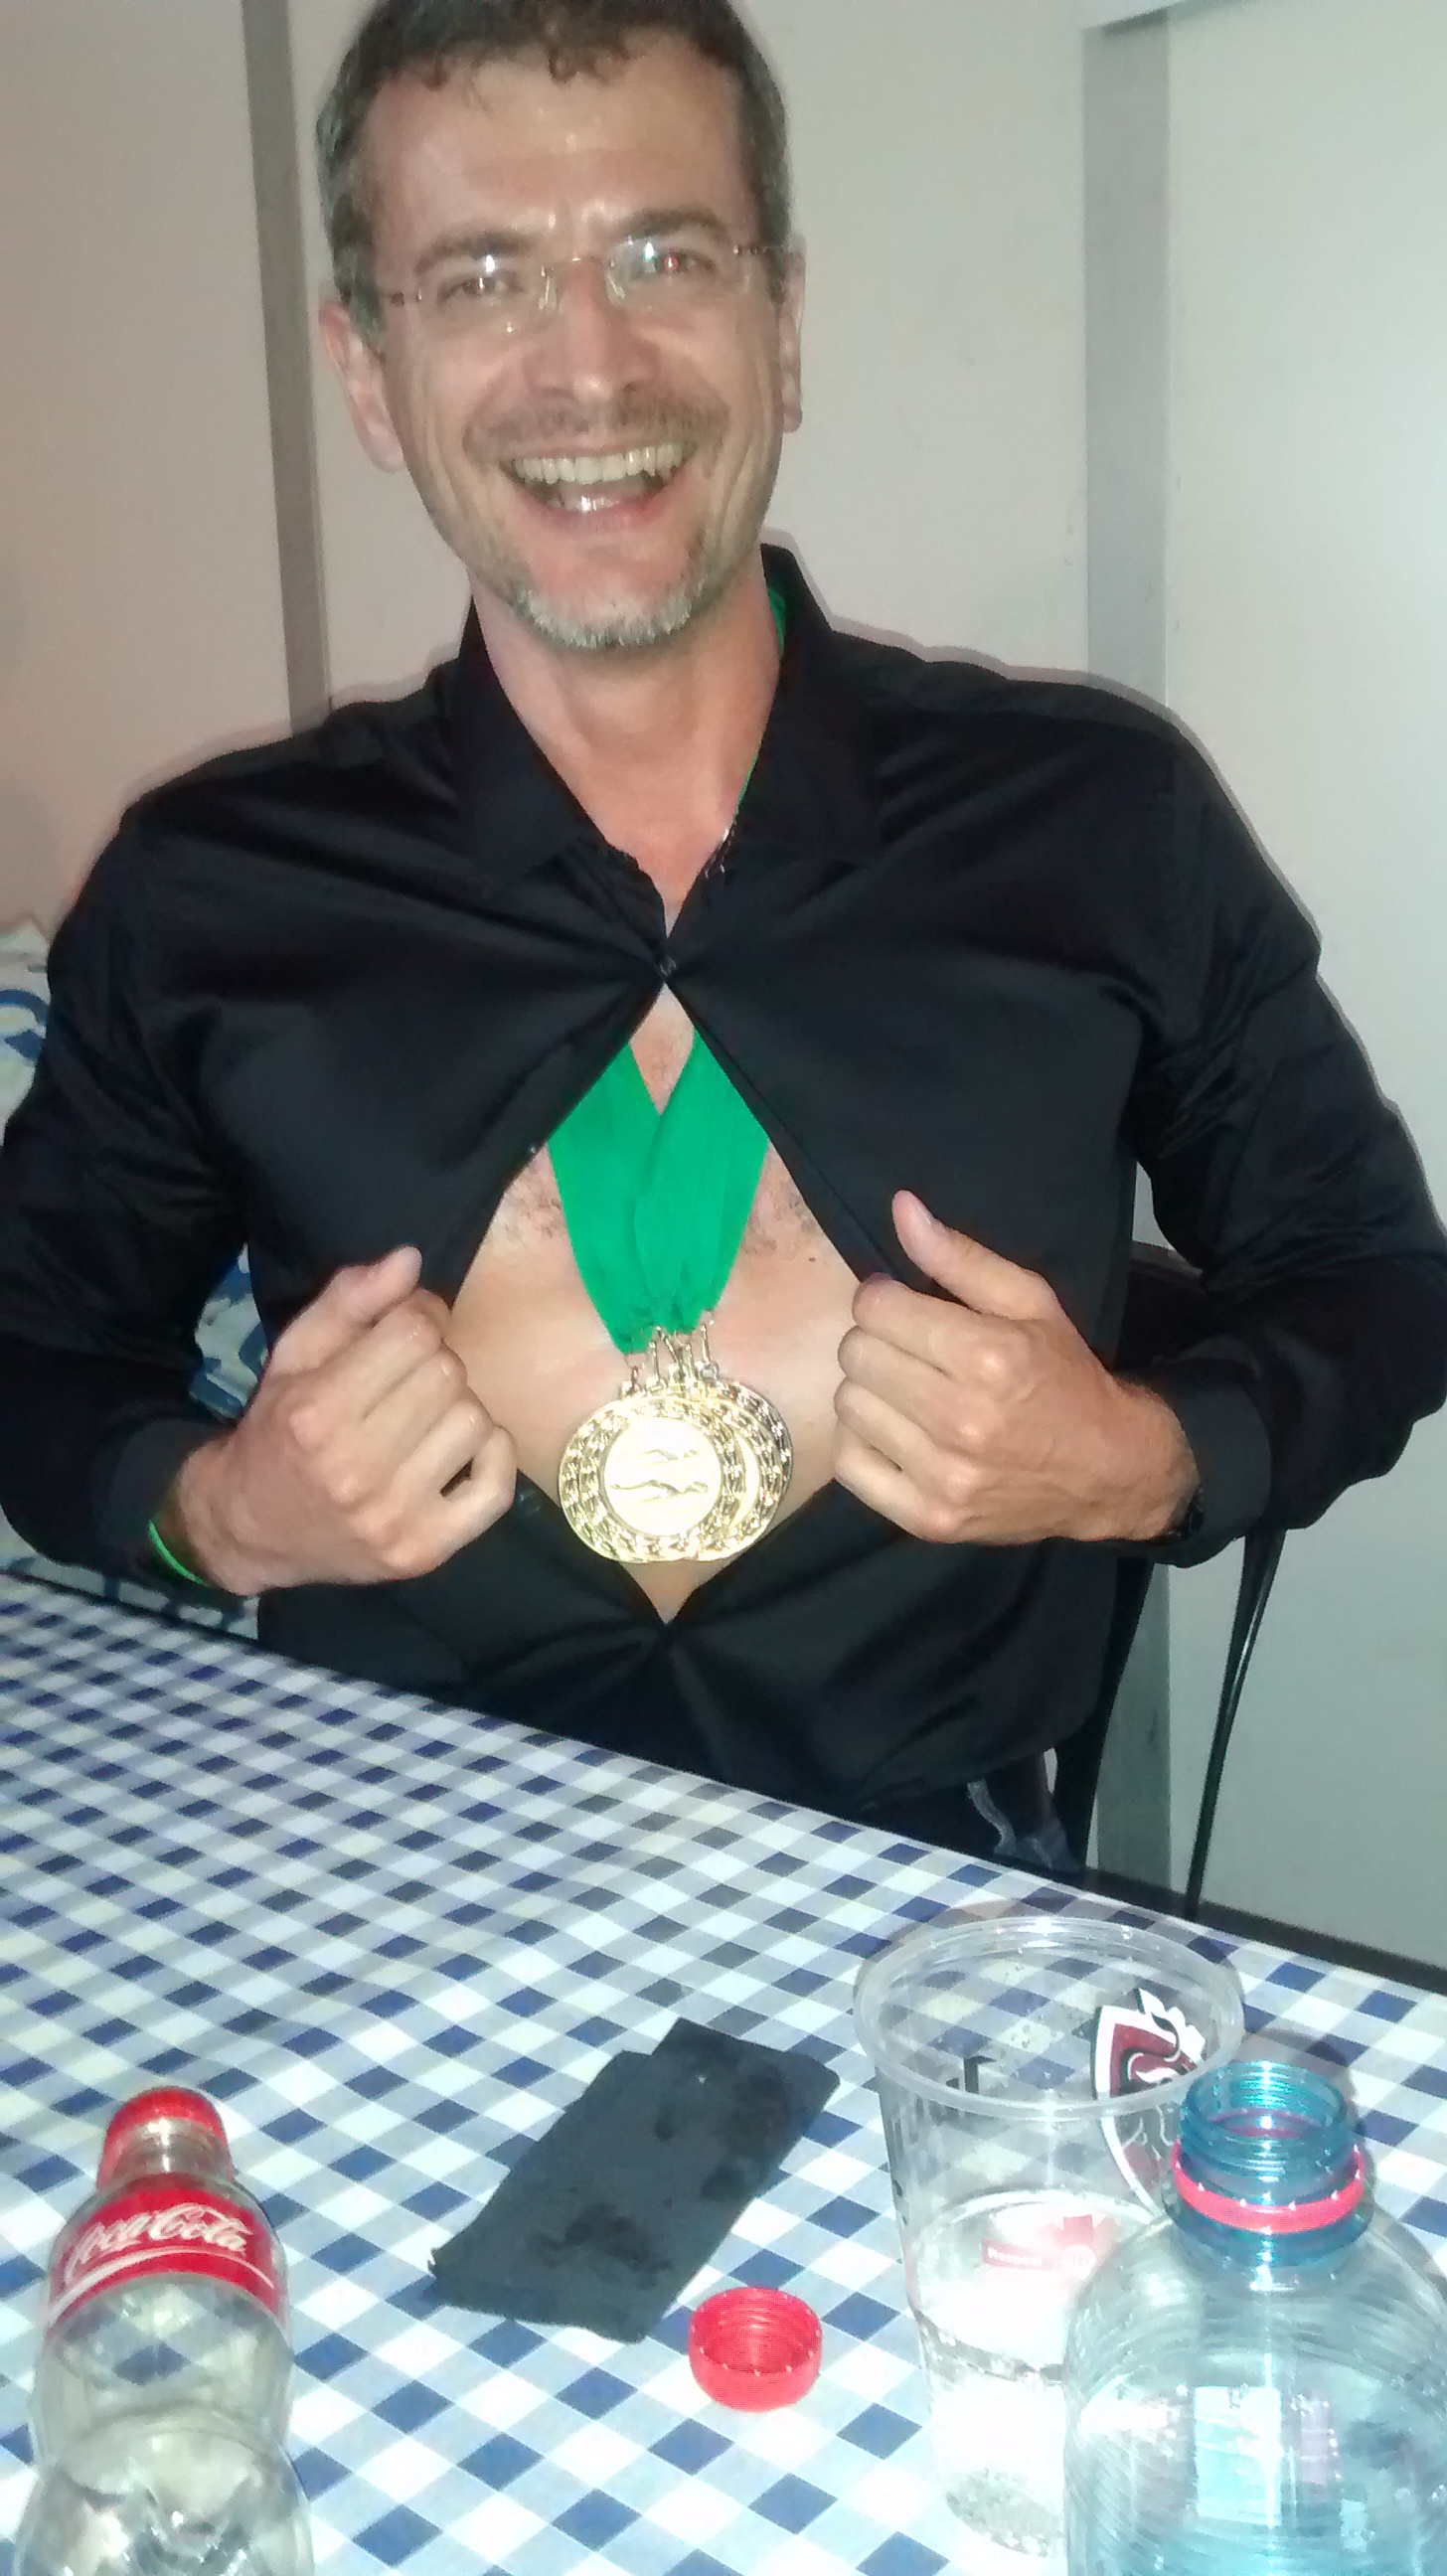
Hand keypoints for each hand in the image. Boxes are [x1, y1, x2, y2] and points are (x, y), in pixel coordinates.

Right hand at [162, 1247, 516, 1592]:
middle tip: (410, 1377)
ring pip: (475, 1421)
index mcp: (318, 1411)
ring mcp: (394, 1515)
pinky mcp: (424, 1550)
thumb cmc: (277, 1431)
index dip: (420, 1315)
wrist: (251, 1529)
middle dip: (434, 1361)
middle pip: (448, 1374)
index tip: (409, 1327)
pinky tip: (460, 1452)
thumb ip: (348, 1302)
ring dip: (457, 1409)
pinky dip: (491, 1457)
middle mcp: (355, 1468)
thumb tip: (410, 1259)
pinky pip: (496, 1486)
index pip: (414, 1333)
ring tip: (424, 1418)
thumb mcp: (294, 1356)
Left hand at [832, 1192, 1197, 1545]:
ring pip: (847, 1406)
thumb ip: (960, 1256)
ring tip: (906, 1392)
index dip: (883, 1299)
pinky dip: (862, 1443)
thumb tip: (901, 1208)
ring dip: (869, 1391)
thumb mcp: (1030, 1302)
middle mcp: (962, 1419)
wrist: (1106, 1471)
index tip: (903, 1308)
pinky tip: (896, 1432)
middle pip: (856, 1355)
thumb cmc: (1064, 1376)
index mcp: (988, 1357)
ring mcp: (943, 1476)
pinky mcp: (928, 1519)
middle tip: (908, 1351)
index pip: (876, 1308)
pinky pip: (849, 1466)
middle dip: (875, 1341)